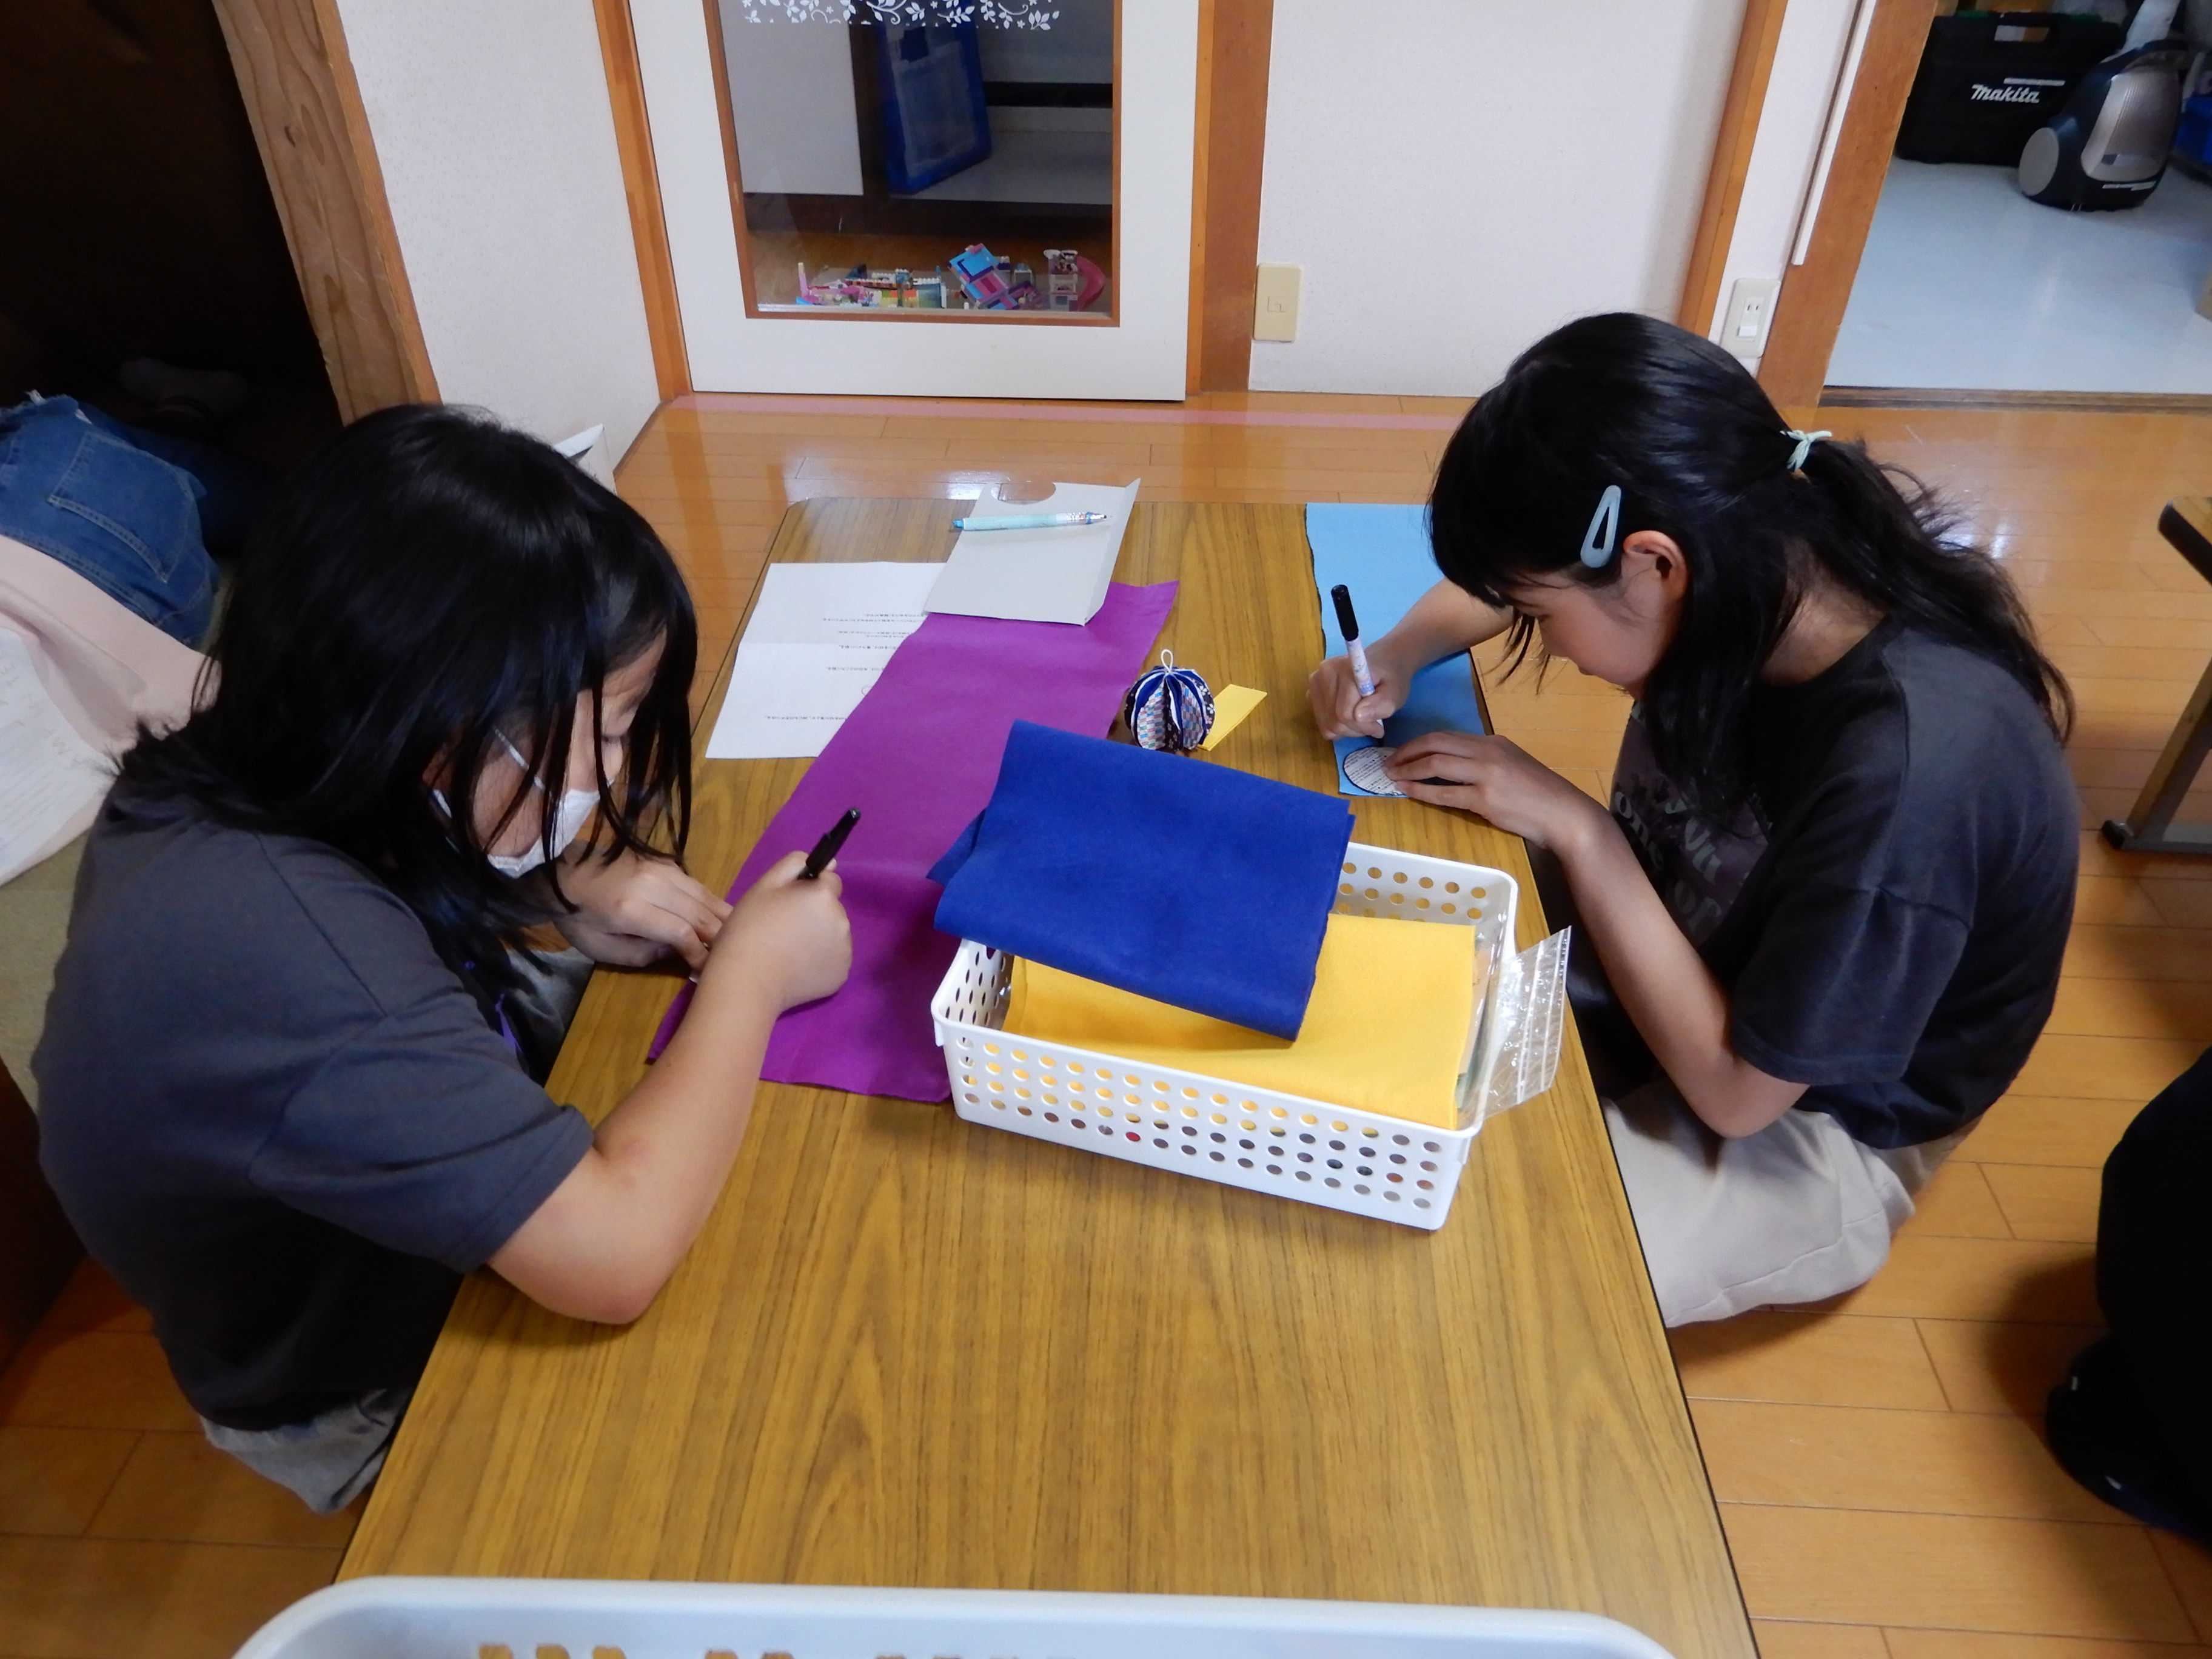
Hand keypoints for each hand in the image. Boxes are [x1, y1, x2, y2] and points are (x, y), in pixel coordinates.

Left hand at [552, 848, 732, 970]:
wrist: (561, 873)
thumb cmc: (578, 918)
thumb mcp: (601, 948)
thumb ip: (642, 955)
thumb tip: (678, 953)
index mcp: (630, 909)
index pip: (682, 931)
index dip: (700, 953)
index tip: (706, 970)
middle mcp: (650, 884)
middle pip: (699, 911)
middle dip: (718, 936)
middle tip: (731, 956)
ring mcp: (659, 868)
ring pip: (703, 894)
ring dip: (721, 917)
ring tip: (735, 936)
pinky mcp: (663, 861)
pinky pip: (695, 883)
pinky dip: (710, 901)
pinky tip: (717, 916)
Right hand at [703, 851, 851, 1011]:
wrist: (746, 981)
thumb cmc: (749, 929)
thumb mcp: (765, 886)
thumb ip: (795, 865)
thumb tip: (830, 863)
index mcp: (824, 896)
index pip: (829, 881)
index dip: (808, 889)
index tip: (788, 904)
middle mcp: (842, 921)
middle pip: (832, 909)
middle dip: (814, 913)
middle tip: (783, 928)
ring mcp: (845, 952)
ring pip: (833, 934)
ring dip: (818, 936)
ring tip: (788, 950)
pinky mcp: (841, 976)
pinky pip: (833, 959)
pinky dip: (820, 960)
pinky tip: (796, 967)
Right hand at [1307, 646, 1407, 738]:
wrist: (1381, 662)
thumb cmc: (1390, 677)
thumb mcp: (1395, 692)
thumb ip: (1382, 704)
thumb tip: (1358, 715)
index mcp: (1343, 669)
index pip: (1344, 713)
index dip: (1363, 727)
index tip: (1379, 727)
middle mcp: (1322, 674)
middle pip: (1333, 721)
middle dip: (1356, 730)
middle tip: (1373, 725)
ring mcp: (1314, 684)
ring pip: (1326, 725)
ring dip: (1347, 730)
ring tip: (1362, 720)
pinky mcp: (1311, 694)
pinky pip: (1322, 723)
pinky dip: (1337, 727)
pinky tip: (1350, 717)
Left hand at [1386, 731, 1610, 852]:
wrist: (1563, 814)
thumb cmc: (1538, 794)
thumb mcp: (1512, 765)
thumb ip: (1485, 760)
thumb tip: (1453, 764)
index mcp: (1493, 742)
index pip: (1447, 735)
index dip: (1419, 742)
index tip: (1402, 750)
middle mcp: (1487, 752)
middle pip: (1436, 743)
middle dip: (1407, 751)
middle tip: (1388, 761)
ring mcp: (1486, 774)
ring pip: (1436, 764)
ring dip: (1408, 769)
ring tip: (1392, 776)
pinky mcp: (1485, 799)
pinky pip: (1445, 794)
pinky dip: (1422, 791)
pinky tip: (1408, 791)